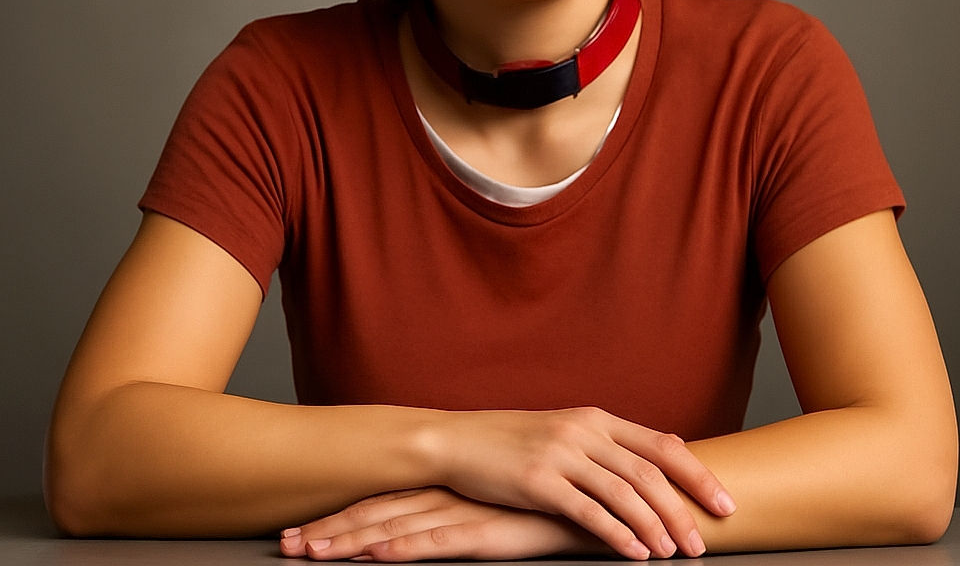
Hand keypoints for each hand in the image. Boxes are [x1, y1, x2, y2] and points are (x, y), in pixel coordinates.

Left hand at [280, 487, 597, 560]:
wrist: (593, 496)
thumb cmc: (543, 505)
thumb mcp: (495, 508)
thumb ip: (463, 513)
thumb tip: (429, 525)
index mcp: (443, 488)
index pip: (381, 502)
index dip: (339, 516)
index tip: (299, 530)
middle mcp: (446, 495)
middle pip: (376, 513)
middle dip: (330, 530)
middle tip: (285, 544)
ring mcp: (465, 512)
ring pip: (397, 527)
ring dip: (352, 540)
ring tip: (312, 551)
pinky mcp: (489, 532)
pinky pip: (440, 541)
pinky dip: (406, 546)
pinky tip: (378, 553)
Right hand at [430, 407, 734, 558]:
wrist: (460, 441)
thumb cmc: (515, 443)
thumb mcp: (566, 432)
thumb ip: (608, 445)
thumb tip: (661, 455)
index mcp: (596, 418)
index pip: (661, 445)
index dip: (697, 475)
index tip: (725, 502)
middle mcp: (584, 431)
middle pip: (649, 472)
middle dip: (684, 509)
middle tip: (706, 542)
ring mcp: (561, 453)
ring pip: (624, 492)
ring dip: (655, 526)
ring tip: (676, 554)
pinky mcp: (537, 480)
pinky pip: (587, 510)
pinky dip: (617, 534)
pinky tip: (634, 553)